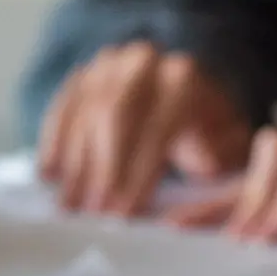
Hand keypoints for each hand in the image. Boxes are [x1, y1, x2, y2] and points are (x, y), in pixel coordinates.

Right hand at [37, 43, 252, 215]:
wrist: (185, 90)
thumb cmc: (207, 128)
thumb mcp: (227, 141)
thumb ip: (221, 154)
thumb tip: (204, 166)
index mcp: (184, 77)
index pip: (159, 125)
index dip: (139, 172)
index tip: (124, 213)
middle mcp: (144, 62)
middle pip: (115, 114)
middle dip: (101, 168)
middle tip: (90, 212)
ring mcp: (109, 65)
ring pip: (85, 112)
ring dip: (75, 162)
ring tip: (69, 205)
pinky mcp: (83, 75)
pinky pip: (62, 108)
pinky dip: (54, 142)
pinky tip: (49, 176)